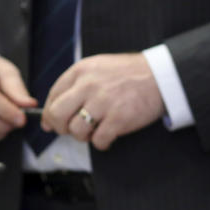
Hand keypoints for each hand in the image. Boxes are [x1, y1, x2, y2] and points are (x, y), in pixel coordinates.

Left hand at [41, 53, 164, 149]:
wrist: (161, 76)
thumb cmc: (131, 73)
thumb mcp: (99, 67)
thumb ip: (77, 84)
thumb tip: (54, 110)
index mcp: (81, 71)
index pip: (52, 95)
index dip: (49, 113)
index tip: (52, 123)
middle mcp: (88, 85)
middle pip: (57, 114)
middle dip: (60, 127)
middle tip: (70, 130)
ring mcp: (103, 102)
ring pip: (75, 130)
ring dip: (83, 136)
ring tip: (94, 131)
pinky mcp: (118, 119)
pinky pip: (98, 140)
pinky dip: (101, 143)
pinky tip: (108, 137)